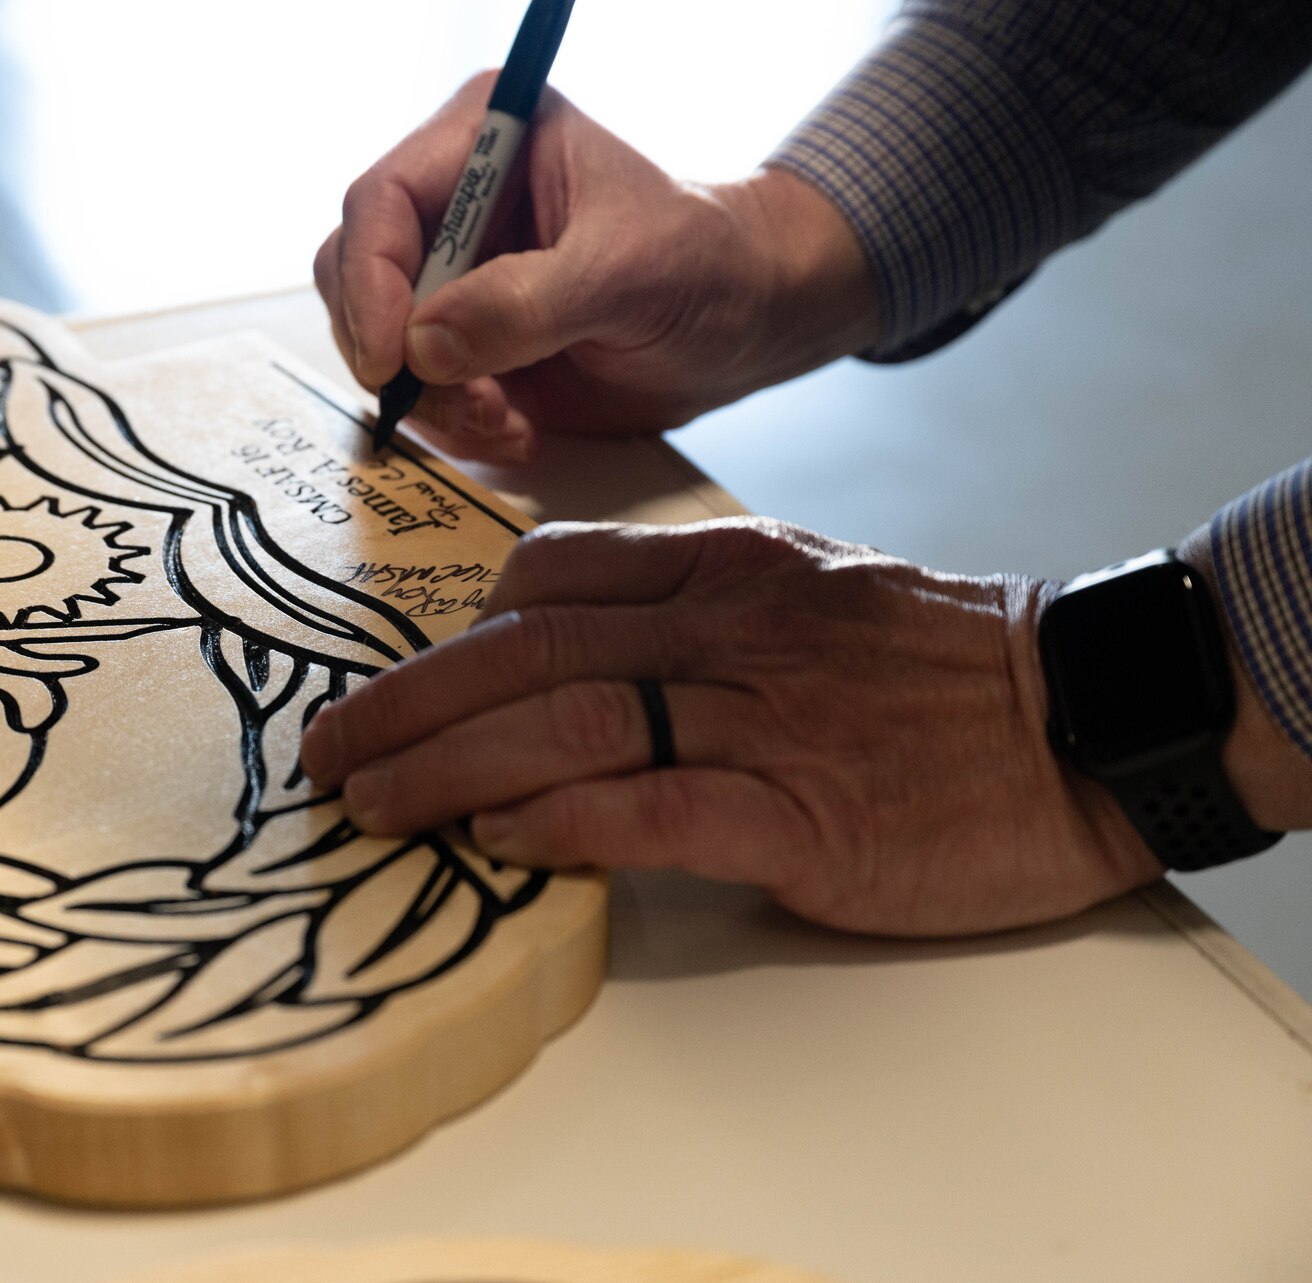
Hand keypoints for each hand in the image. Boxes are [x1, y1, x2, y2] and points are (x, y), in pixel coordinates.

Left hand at [298, 518, 1164, 936]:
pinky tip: (500, 840)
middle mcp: (723, 629)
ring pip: (568, 723)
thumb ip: (689, 604)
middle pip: (526, 654)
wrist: (1082, 717)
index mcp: (721, 568)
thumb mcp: (807, 586)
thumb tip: (565, 640)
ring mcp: (761, 716)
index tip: (394, 684)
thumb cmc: (937, 665)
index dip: (452, 636)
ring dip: (452, 765)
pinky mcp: (802, 812)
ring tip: (375, 802)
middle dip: (409, 704)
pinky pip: (656, 805)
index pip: (550, 581)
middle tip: (327, 752)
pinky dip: (567, 821)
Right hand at [312, 73, 880, 464]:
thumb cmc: (706, 263)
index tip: (394, 357)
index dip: (371, 282)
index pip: (380, 200)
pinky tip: (518, 427)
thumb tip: (425, 343)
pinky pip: (415, 391)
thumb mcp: (628, 272)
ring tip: (507, 419)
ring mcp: (451, 275)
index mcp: (486, 136)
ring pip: (378, 343)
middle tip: (467, 400)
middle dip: (398, 353)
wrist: (745, 324)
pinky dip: (456, 424)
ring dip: (434, 400)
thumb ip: (525, 303)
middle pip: (355, 274)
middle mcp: (452, 200)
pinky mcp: (461, 340)